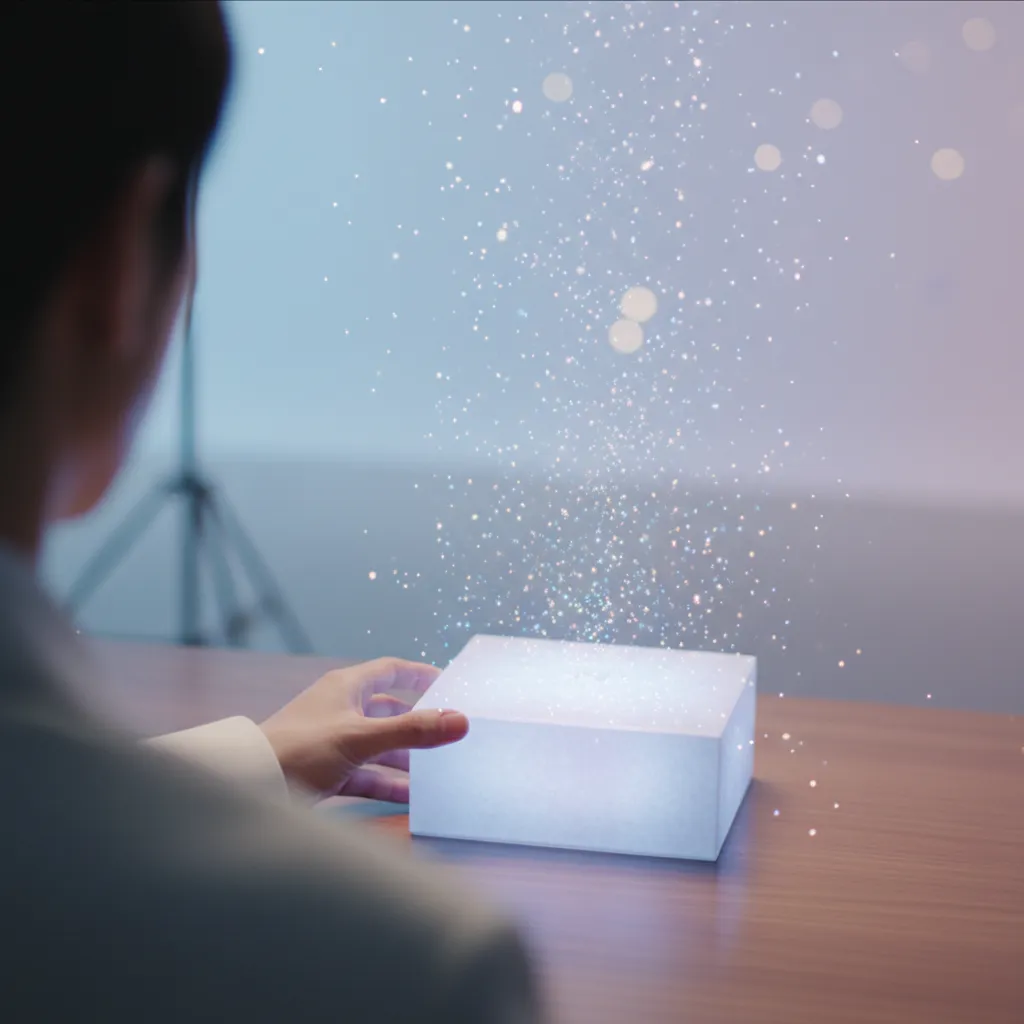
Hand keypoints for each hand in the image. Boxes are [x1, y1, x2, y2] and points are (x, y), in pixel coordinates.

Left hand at [258, 657, 467, 801]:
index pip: (391, 670)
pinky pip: (366, 775)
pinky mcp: (327, 771)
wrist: (251, 785)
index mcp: (346, 688)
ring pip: (379, 746)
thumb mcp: (361, 738)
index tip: (448, 683)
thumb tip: (461, 720)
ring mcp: (333, 742)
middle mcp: (340, 710)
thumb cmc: (300, 749)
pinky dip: (387, 784)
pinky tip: (411, 798)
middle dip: (418, 725)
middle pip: (389, 712)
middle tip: (448, 735)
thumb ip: (413, 731)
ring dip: (405, 760)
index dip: (419, 675)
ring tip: (437, 773)